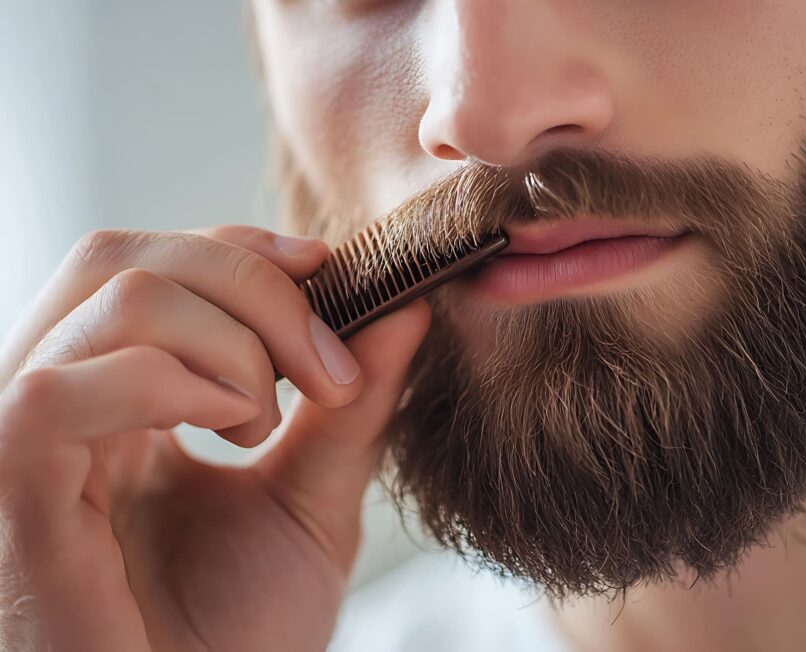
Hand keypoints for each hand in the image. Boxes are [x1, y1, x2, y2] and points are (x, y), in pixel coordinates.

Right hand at [0, 226, 430, 650]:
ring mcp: (23, 442)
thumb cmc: (238, 637)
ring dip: (229, 343)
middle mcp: (60, 404)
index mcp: (114, 399)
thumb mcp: (312, 499)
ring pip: (111, 297)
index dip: (241, 250)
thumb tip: (406, 304)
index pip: (151, 264)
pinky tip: (224, 433)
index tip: (329, 272)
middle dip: (252, 283)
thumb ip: (353, 404)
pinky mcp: (9, 488)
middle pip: (125, 256)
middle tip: (323, 368)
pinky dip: (168, 385)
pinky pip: (59, 389)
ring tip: (261, 426)